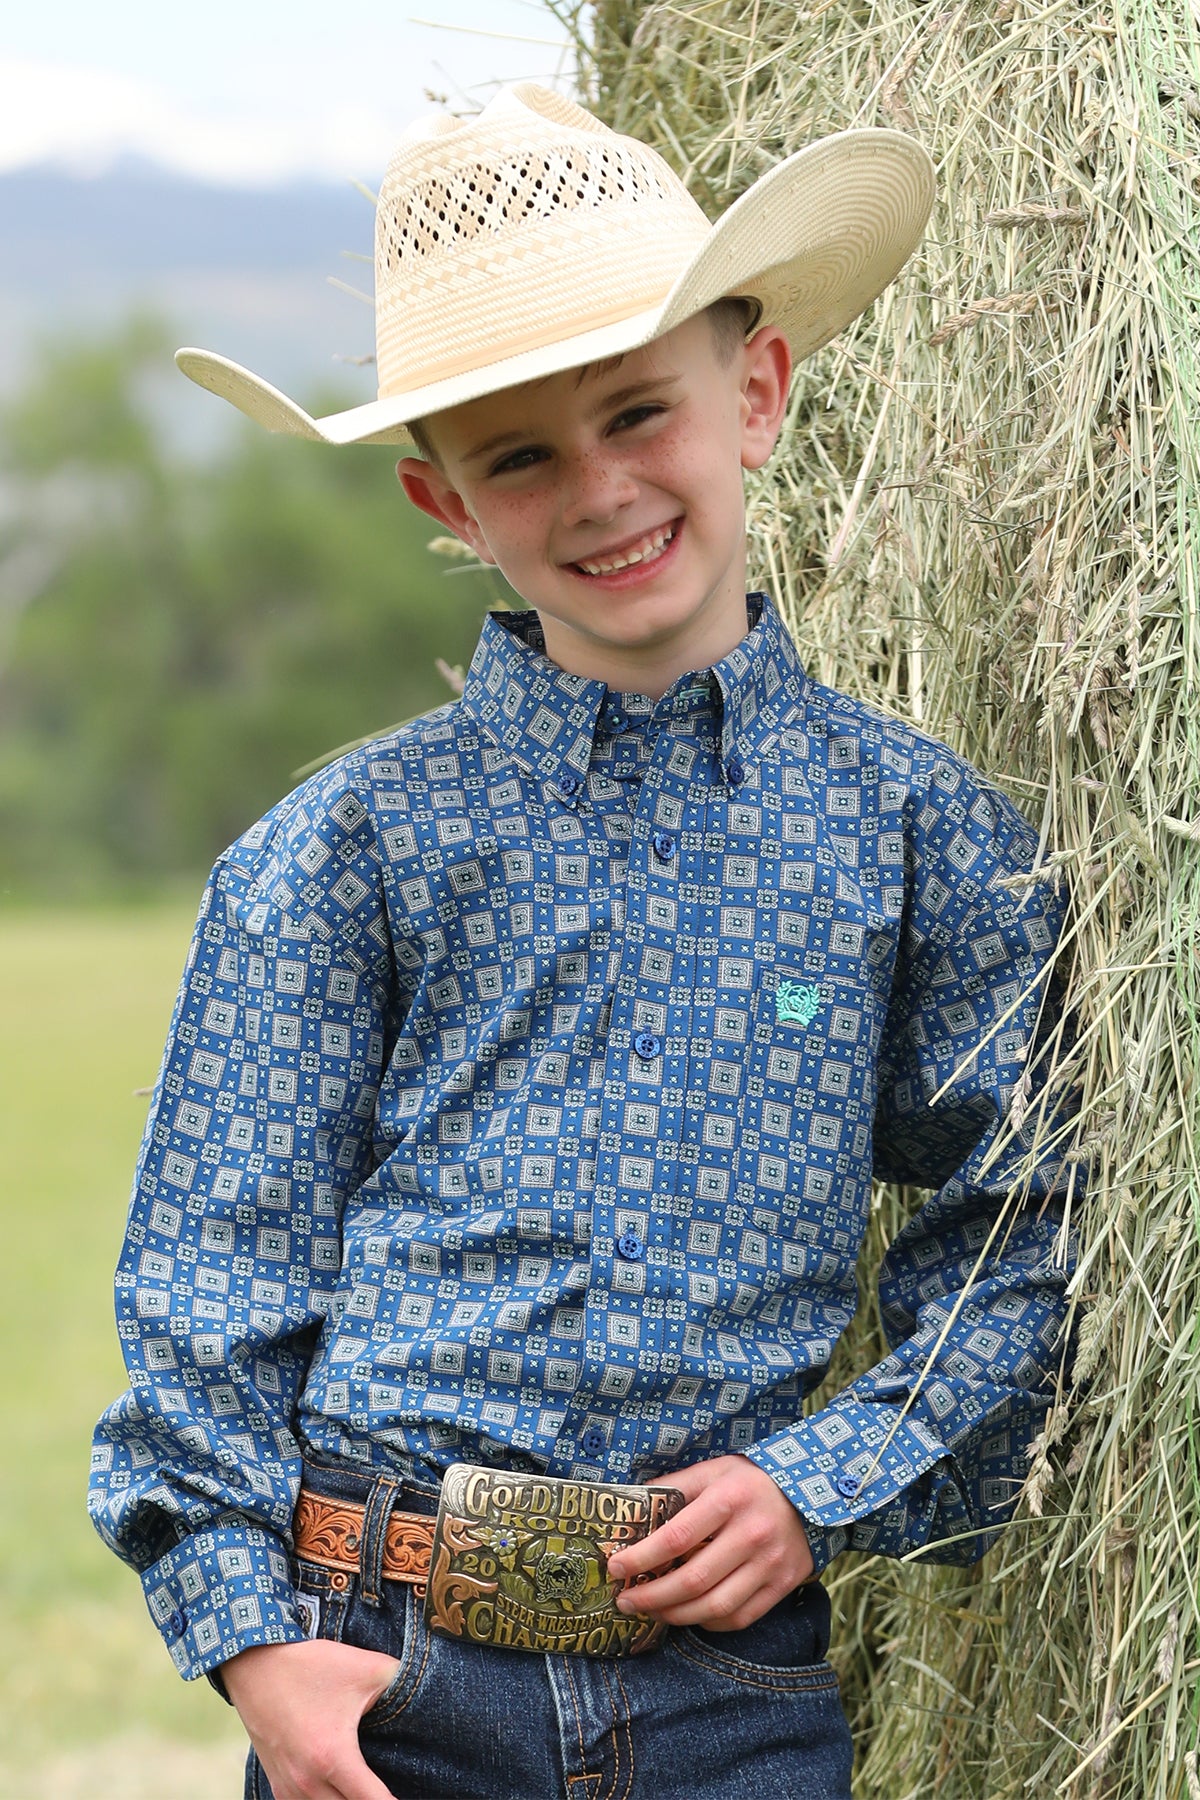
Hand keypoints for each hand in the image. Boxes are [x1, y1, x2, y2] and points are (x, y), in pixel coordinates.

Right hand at [222, 1638, 401, 1799]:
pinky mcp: (278, 1786)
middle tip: (389, 1789)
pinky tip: (342, 1791)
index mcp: (332, 1758)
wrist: (254, 1665)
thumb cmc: (310, 1667)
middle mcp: (308, 1783)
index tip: (416, 1796)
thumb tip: (432, 1689)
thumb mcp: (363, 1668)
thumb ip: (399, 1681)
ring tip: (367, 1789)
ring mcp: (289, 1789)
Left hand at [605, 1455, 813, 1631]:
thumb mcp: (714, 1470)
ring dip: (675, 1616)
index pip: (675, 1538)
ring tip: (651, 1612)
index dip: (640, 1558)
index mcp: (728, 1499)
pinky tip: (689, 1615)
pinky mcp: (782, 1584)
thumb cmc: (751, 1480)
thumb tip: (632, 1505)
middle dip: (651, 1596)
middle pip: (692, 1579)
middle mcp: (751, 1534)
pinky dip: (708, 1622)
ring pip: (714, 1605)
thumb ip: (675, 1487)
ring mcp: (769, 1563)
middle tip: (624, 1601)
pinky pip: (739, 1616)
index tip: (615, 1567)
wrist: (813, 1491)